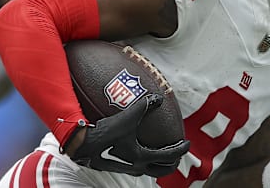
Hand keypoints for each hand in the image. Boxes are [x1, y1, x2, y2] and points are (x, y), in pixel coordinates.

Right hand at [70, 93, 190, 176]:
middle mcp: (137, 166)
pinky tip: (141, 150)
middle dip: (173, 163)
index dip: (181, 150)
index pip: (169, 156)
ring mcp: (127, 168)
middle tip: (178, 153)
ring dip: (159, 164)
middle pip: (162, 171)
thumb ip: (144, 105)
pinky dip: (146, 161)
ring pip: (150, 171)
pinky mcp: (119, 165)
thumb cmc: (105, 134)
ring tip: (163, 152)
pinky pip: (138, 166)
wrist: (83, 145)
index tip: (186, 144)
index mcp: (142, 157)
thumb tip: (157, 98)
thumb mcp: (128, 117)